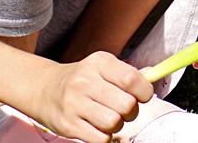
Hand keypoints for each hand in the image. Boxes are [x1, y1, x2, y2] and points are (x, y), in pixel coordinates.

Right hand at [30, 52, 151, 142]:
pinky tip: (99, 127)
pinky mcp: (67, 125)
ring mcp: (74, 104)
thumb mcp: (103, 67)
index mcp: (99, 62)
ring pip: (114, 123)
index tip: (144, 95)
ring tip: (110, 117)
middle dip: (132, 111)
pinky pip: (100, 138)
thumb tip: (152, 76)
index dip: (144, 91)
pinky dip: (105, 136)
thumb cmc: (82, 78)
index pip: (131, 79)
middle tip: (126, 109)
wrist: (45, 89)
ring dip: (118, 124)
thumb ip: (128, 73)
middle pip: (126, 104)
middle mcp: (85, 81)